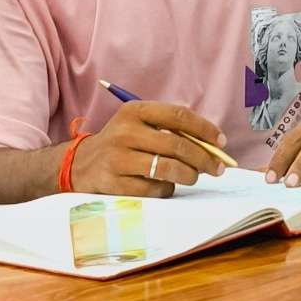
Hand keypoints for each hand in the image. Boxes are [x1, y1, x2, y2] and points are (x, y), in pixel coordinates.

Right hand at [73, 102, 227, 197]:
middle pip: (177, 145)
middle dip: (204, 158)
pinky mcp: (115, 183)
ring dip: (189, 175)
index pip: (178, 116)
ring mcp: (118, 158)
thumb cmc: (121, 144)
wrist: (80, 164)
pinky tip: (165, 185)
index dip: (204, 129)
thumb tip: (212, 145)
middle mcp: (125, 132)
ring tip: (193, 176)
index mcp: (134, 111)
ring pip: (168, 169)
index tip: (221, 141)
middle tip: (218, 168)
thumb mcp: (138, 125)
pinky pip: (154, 189)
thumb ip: (170, 130)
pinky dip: (167, 188)